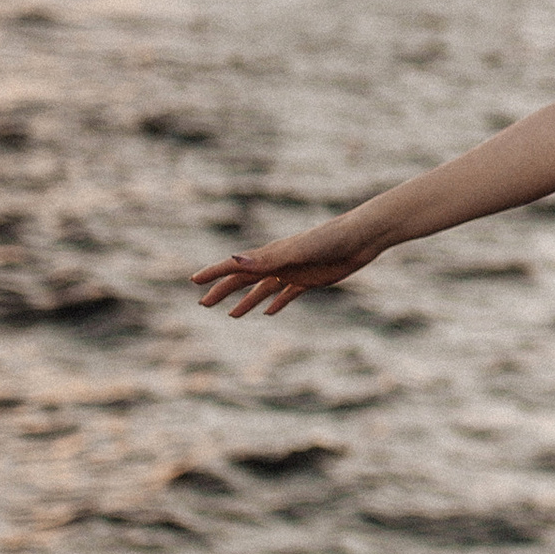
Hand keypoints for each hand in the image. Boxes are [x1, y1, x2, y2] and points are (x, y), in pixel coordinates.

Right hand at [190, 218, 381, 318]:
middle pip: (244, 280)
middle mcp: (278, 263)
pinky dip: (276, 303)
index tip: (194, 281)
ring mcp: (293, 271)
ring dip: (247, 301)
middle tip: (204, 303)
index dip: (215, 273)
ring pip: (264, 289)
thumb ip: (266, 259)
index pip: (235, 266)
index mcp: (270, 255)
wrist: (360, 238)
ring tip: (232, 315)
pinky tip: (269, 313)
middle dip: (223, 291)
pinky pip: (288, 294)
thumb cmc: (329, 240)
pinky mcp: (310, 280)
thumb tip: (236, 262)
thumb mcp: (296, 252)